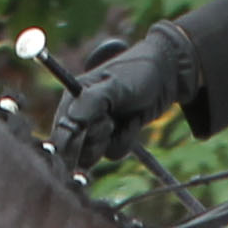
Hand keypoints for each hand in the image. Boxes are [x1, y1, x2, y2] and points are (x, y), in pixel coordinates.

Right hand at [46, 20, 199, 176]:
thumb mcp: (115, 85)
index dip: (67, 143)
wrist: (167, 77)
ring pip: (94, 155)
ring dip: (112, 140)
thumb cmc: (138, 73)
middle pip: (75, 149)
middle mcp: (79, 116)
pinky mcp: (112, 137)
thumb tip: (72, 121)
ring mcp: (96, 128)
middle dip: (95, 139)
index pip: (60, 130)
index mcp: (72, 99)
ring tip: (124, 119)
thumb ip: (92, 102)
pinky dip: (125, 140)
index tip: (81, 146)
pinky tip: (133, 122)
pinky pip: (113, 153)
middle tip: (110, 121)